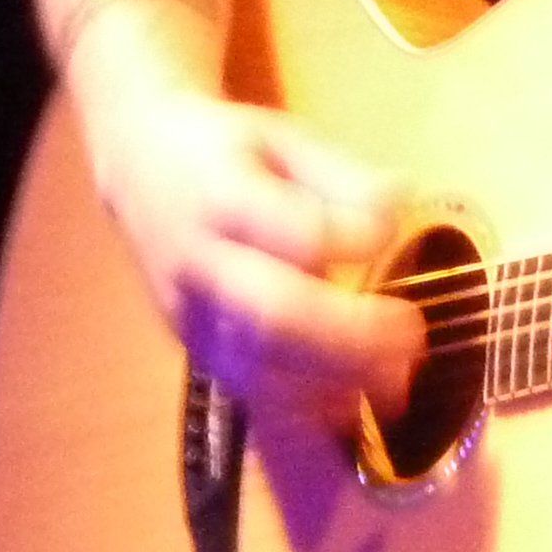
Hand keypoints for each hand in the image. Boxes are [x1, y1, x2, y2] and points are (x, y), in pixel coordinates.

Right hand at [83, 74, 422, 415]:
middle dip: (352, 336)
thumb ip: (341, 174)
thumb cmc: (226, 150)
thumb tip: (399, 202)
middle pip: (274, 317)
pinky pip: (246, 394)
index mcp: (223, 196)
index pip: (295, 232)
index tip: (393, 230)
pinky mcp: (193, 351)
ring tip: (397, 384)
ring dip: (334, 387)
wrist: (139, 168)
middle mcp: (200, 264)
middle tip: (413, 335)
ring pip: (259, 371)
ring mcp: (192, 316)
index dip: (353, 239)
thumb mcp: (283, 137)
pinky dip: (301, 414)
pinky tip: (351, 409)